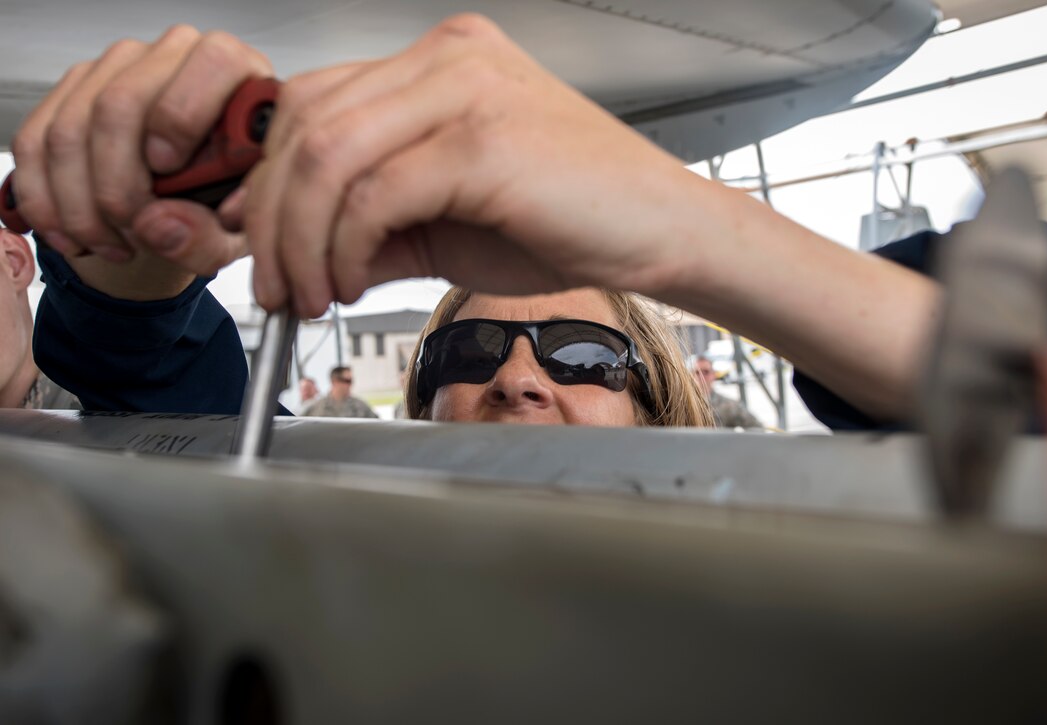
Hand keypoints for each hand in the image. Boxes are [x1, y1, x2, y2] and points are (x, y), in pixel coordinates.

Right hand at [11, 25, 266, 274]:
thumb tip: (158, 224)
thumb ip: (212, 234)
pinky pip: (37, 142)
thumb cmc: (230, 201)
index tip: (169, 170)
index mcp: (239, 76)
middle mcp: (178, 57)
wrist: (202, 201)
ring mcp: (121, 67)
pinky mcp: (77, 88)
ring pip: (71, 128)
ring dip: (81, 204)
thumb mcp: (239, 232)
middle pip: (121, 103)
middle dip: (118, 186)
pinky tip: (77, 234)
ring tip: (114, 243)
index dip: (183, 117)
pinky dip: (48, 201)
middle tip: (136, 231)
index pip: (214, 62)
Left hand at [221, 14, 702, 316]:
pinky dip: (347, 247)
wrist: (660, 234)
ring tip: (312, 296)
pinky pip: (376, 192)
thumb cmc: (569, 221)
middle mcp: (447, 60)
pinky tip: (354, 282)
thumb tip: (299, 253)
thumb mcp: (449, 217)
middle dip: (271, 217)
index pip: (313, 102)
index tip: (263, 246)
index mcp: (439, 64)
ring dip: (300, 239)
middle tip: (275, 286)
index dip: (270, 180)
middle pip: (306, 122)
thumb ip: (374, 221)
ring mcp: (466, 91)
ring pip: (329, 155)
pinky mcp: (483, 139)